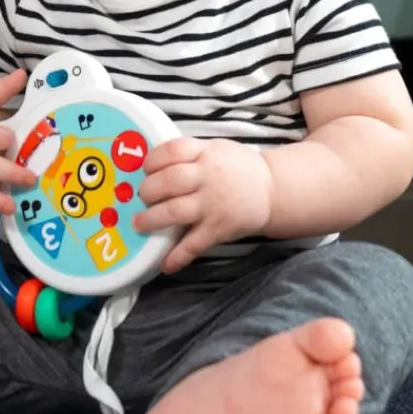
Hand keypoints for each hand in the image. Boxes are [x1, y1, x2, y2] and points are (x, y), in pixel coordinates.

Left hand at [133, 137, 272, 272]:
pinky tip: (165, 264)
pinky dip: (178, 256)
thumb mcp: (215, 149)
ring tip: (139, 224)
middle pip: (169, 181)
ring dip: (152, 219)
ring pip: (175, 211)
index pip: (172, 151)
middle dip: (148, 190)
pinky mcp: (219, 229)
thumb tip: (150, 166)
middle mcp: (208, 177)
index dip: (152, 160)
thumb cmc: (236, 168)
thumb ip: (188, 154)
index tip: (146, 169)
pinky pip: (194, 244)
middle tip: (142, 196)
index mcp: (206, 153)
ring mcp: (213, 204)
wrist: (273, 189)